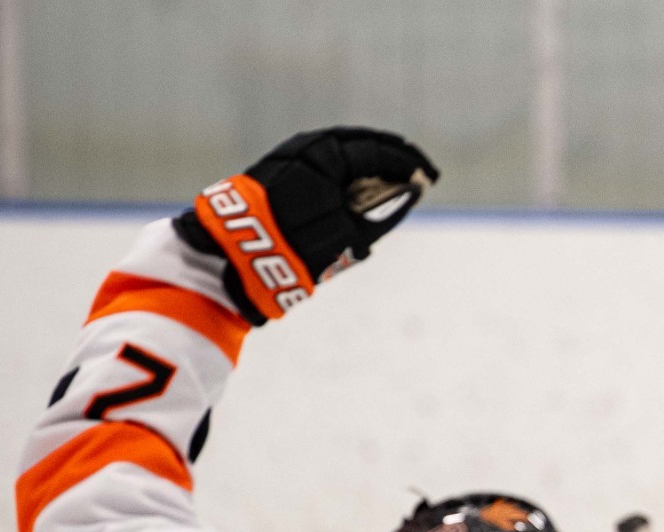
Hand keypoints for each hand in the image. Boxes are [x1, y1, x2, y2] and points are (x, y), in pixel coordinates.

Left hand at [172, 126, 437, 322]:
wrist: (234, 256)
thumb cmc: (295, 249)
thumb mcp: (350, 236)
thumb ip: (385, 211)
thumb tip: (411, 191)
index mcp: (329, 156)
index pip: (380, 151)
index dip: (409, 163)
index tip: (430, 177)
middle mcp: (309, 146)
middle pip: (362, 142)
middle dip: (393, 156)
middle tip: (418, 172)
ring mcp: (292, 153)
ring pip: (343, 147)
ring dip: (371, 159)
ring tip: (394, 177)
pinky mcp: (280, 165)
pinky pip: (324, 158)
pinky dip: (348, 166)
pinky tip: (360, 180)